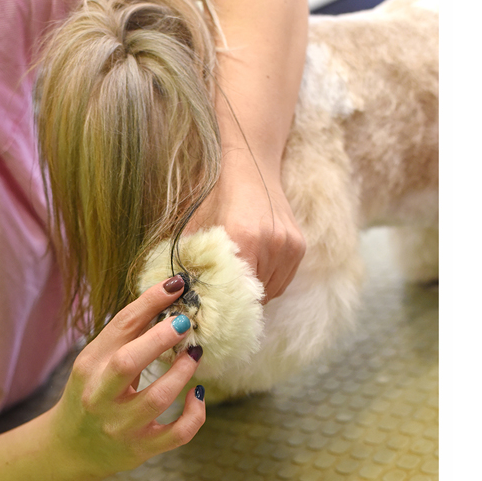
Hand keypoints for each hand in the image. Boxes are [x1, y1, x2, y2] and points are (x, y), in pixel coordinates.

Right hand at [51, 276, 205, 476]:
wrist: (69, 448)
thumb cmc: (90, 394)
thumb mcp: (96, 363)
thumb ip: (125, 338)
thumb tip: (166, 301)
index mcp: (89, 367)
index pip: (120, 327)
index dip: (150, 302)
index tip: (176, 285)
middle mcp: (100, 397)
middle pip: (128, 362)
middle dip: (161, 338)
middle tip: (185, 322)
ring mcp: (121, 426)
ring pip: (158, 398)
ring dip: (182, 372)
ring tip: (193, 355)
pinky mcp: (141, 449)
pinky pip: (178, 434)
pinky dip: (195, 413)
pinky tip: (197, 394)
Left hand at [188, 154, 305, 302]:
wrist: (251, 168)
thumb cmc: (218, 199)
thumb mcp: (199, 229)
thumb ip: (193, 263)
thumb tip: (182, 296)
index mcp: (243, 238)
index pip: (236, 292)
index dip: (225, 305)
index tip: (213, 311)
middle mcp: (271, 243)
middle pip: (255, 294)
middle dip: (239, 300)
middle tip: (224, 301)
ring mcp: (289, 245)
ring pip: (272, 291)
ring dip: (256, 293)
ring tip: (239, 283)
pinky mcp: (300, 246)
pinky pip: (284, 280)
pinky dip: (270, 282)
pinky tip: (255, 271)